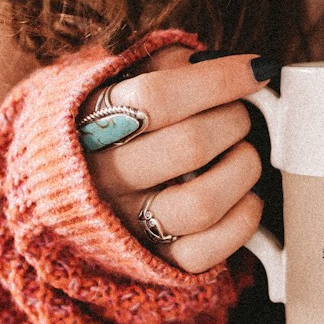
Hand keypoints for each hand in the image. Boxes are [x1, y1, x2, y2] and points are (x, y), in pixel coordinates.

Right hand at [77, 46, 275, 273]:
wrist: (67, 188)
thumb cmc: (114, 122)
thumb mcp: (122, 81)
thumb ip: (166, 65)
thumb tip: (220, 63)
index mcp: (89, 123)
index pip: (157, 96)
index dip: (218, 79)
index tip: (256, 70)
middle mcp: (102, 178)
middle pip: (189, 146)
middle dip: (234, 121)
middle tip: (240, 114)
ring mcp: (127, 225)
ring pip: (202, 204)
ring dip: (243, 170)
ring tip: (244, 153)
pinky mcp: (154, 261)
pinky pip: (206, 252)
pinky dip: (242, 221)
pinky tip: (245, 198)